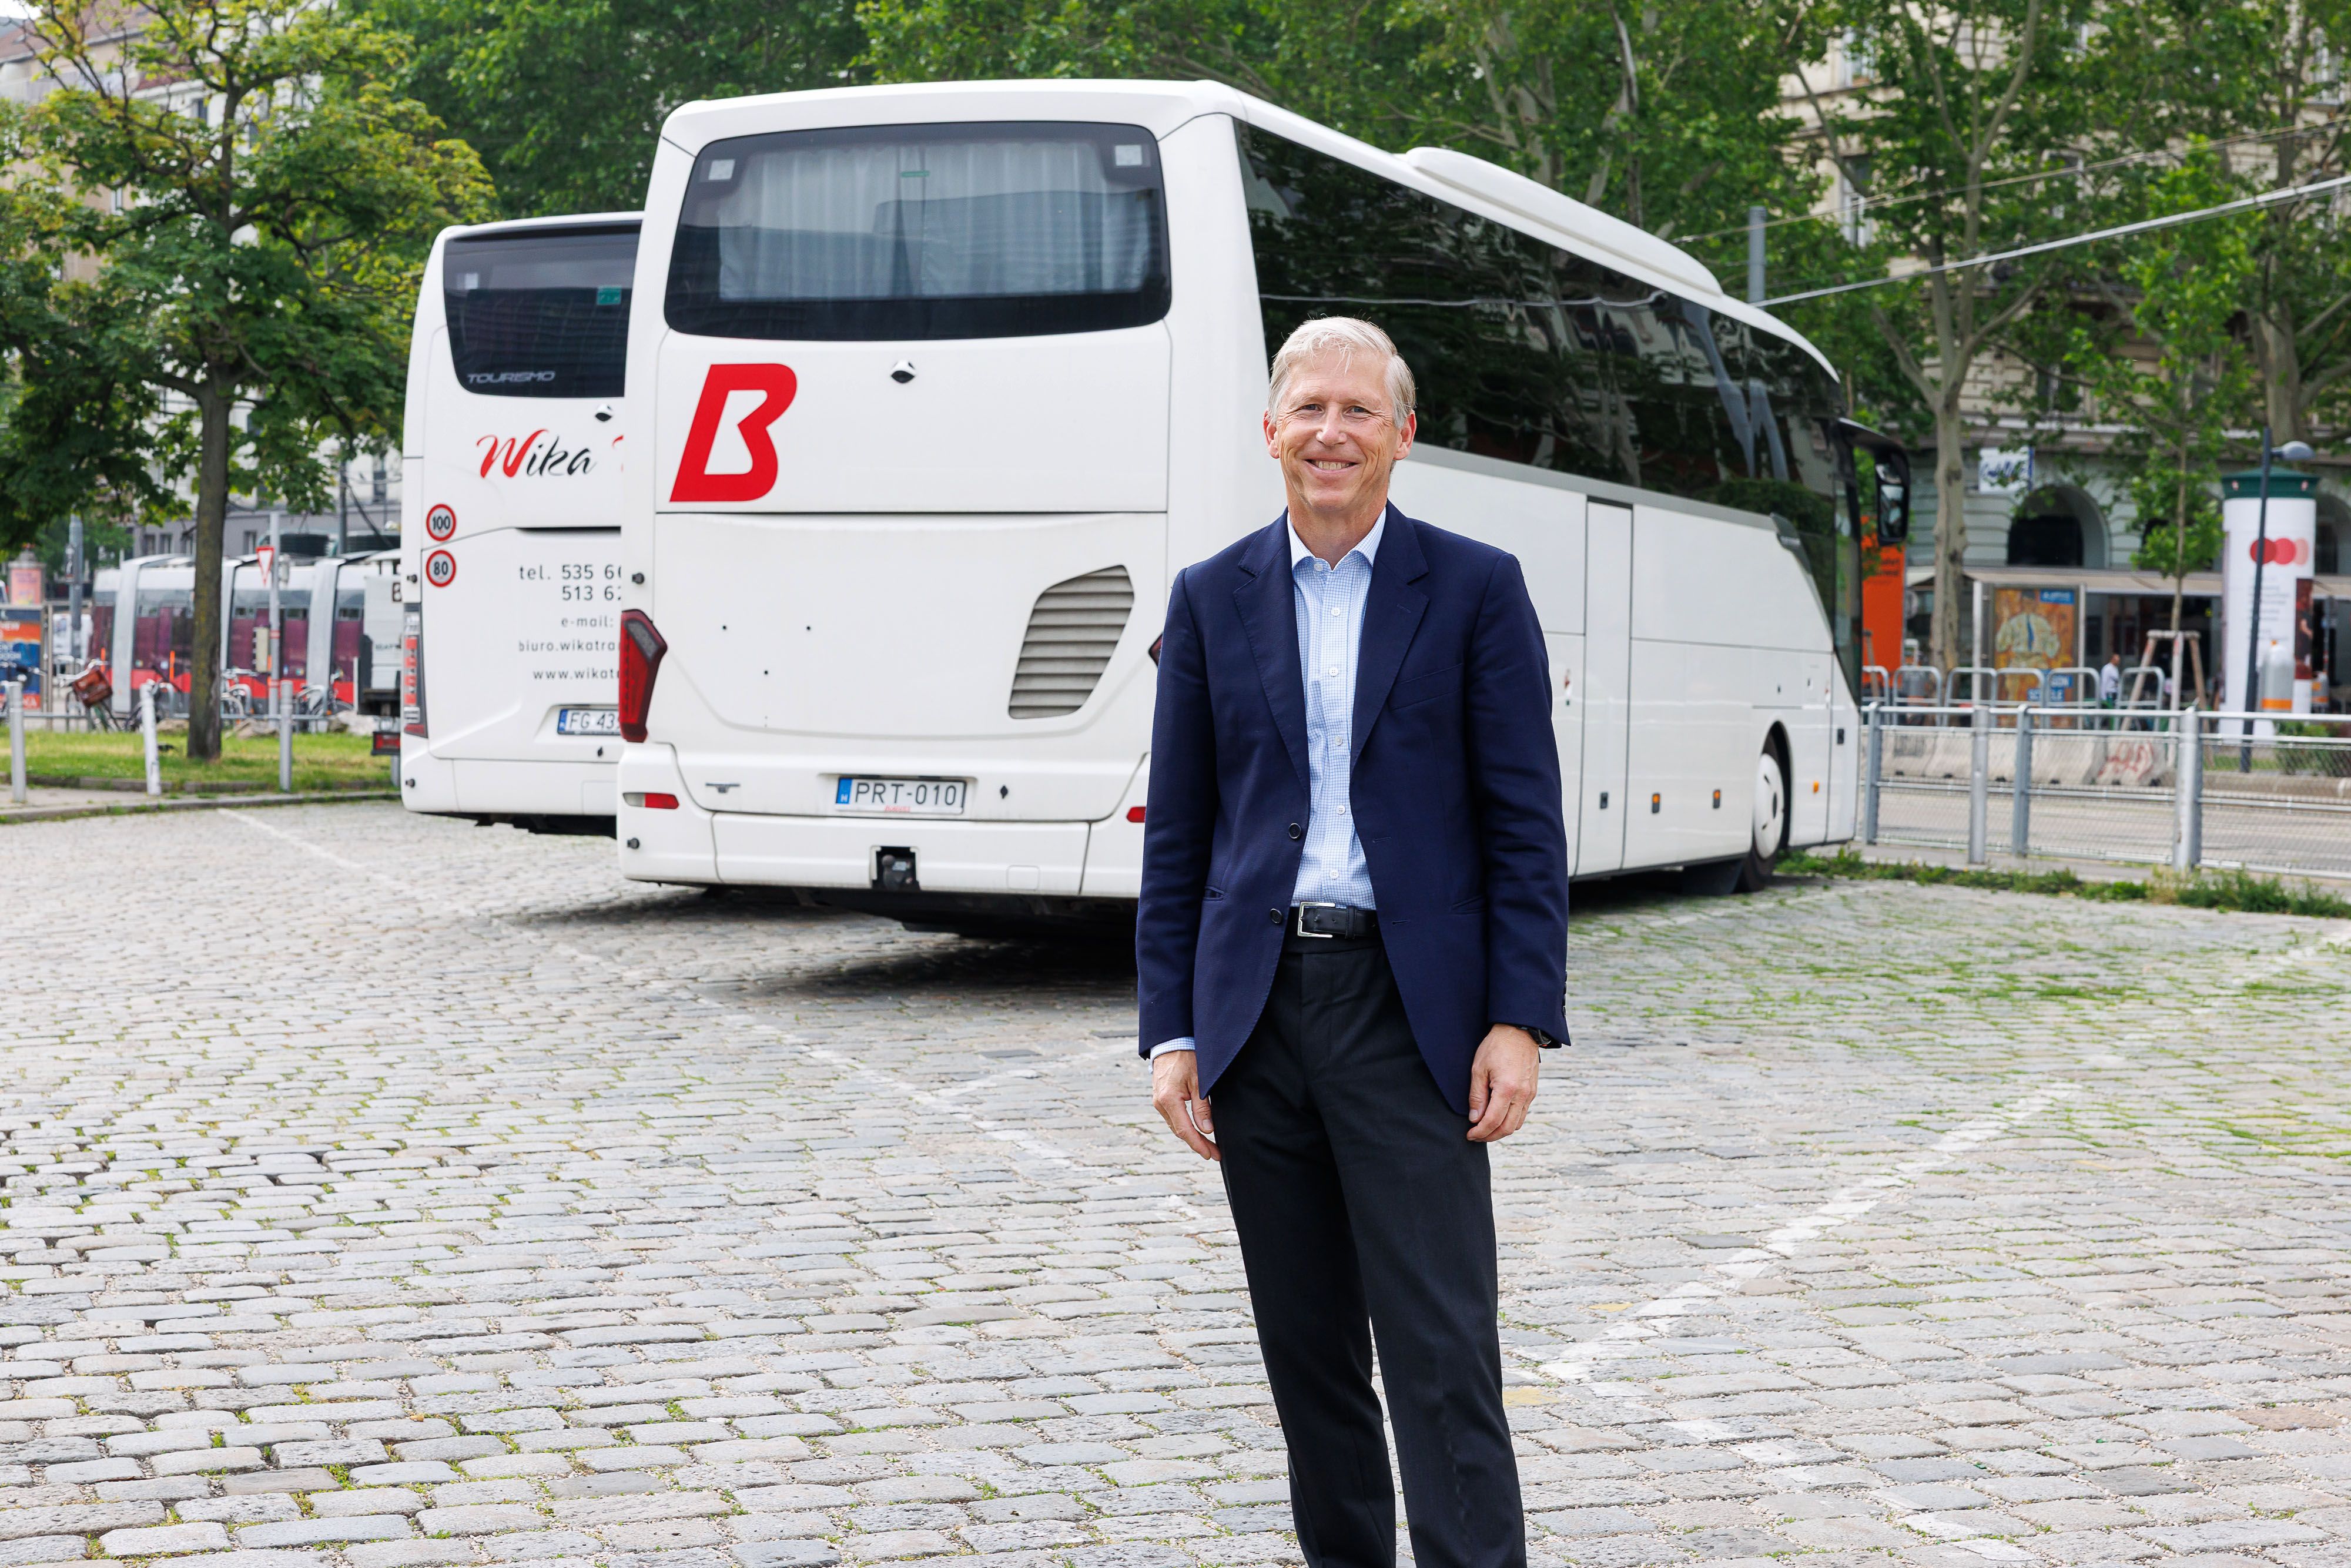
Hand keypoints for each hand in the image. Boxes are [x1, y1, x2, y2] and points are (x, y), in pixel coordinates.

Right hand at [1152, 1051, 1219, 1160]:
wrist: (1171, 1042)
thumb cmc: (1187, 1057)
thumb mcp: (1199, 1082)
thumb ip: (1203, 1108)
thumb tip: (1207, 1130)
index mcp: (1169, 1099)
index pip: (1185, 1130)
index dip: (1198, 1145)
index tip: (1210, 1154)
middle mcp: (1160, 1103)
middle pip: (1179, 1131)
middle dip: (1198, 1143)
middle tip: (1214, 1153)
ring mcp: (1158, 1101)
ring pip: (1176, 1125)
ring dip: (1191, 1136)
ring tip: (1208, 1145)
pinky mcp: (1160, 1098)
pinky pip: (1173, 1117)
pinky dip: (1184, 1126)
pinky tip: (1196, 1130)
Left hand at [1466, 1025, 1539, 1141]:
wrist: (1519, 1031)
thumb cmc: (1496, 1046)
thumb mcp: (1478, 1069)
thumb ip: (1477, 1096)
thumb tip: (1475, 1118)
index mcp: (1507, 1089)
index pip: (1493, 1121)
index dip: (1480, 1132)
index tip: (1470, 1135)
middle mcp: (1522, 1095)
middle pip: (1506, 1128)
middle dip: (1489, 1136)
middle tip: (1476, 1135)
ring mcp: (1530, 1094)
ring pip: (1516, 1124)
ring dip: (1500, 1131)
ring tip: (1485, 1128)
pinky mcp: (1532, 1092)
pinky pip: (1522, 1114)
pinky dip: (1510, 1121)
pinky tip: (1498, 1117)